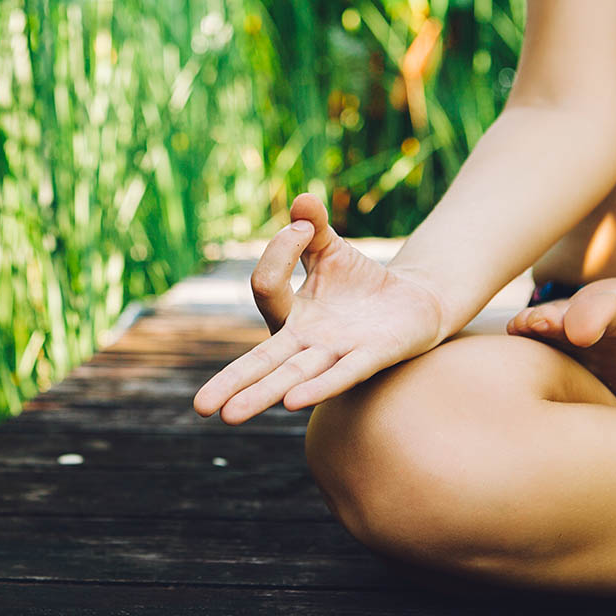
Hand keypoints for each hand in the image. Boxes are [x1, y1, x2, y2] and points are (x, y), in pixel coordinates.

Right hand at [193, 193, 445, 423]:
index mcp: (291, 314)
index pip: (266, 287)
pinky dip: (318, 386)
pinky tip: (292, 402)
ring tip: (229, 415)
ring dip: (261, 394)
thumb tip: (303, 200)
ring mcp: (335, 353)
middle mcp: (305, 340)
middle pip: (261, 363)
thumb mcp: (331, 250)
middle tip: (201, 406)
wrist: (413, 305)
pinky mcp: (371, 359)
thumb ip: (313, 228)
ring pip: (291, 377)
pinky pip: (341, 375)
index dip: (279, 250)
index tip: (303, 226)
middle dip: (231, 382)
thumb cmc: (362, 283)